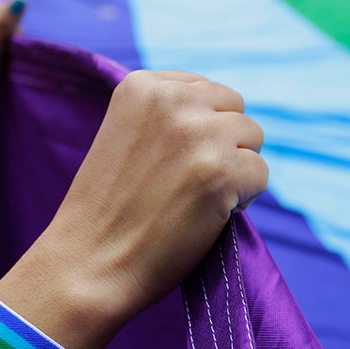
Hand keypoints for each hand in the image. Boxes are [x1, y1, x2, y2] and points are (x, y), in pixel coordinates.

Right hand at [7, 71, 267, 348]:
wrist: (88, 264)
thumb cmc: (108, 208)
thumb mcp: (128, 135)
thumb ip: (170, 114)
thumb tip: (226, 113)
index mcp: (143, 84)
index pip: (207, 91)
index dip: (201, 130)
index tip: (172, 161)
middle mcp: (173, 99)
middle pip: (236, 110)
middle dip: (224, 144)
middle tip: (188, 182)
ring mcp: (198, 134)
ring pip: (254, 140)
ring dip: (236, 170)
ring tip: (196, 197)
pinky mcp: (221, 172)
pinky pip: (260, 174)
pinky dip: (244, 198)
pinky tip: (209, 214)